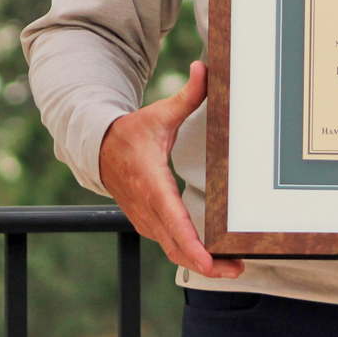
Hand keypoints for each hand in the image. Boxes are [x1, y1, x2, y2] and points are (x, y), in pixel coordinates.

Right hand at [97, 61, 244, 279]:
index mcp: (153, 184)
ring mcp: (147, 221)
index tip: (208, 261)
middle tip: (238, 269)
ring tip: (234, 267)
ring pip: (174, 252)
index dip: (191, 245)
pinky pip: (171, 246)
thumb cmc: (133, 132)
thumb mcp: (160, 114)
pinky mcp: (149, 225)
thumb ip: (187, 95)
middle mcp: (148, 210)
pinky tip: (215, 257)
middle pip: (177, 248)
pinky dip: (191, 255)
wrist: (99, 149)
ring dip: (201, 263)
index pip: (173, 221)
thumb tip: (205, 67)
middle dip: (207, 264)